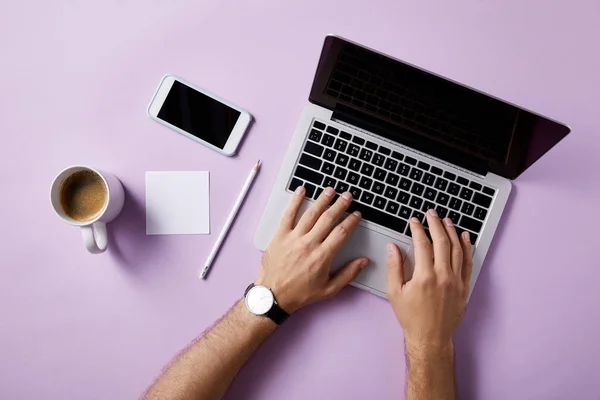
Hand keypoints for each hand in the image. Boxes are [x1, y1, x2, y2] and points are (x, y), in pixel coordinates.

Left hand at [256, 186, 369, 313]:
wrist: (273, 296)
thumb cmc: (300, 294)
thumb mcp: (329, 289)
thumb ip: (348, 274)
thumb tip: (364, 262)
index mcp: (322, 256)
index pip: (341, 232)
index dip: (352, 221)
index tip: (357, 214)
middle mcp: (309, 244)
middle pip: (328, 219)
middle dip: (340, 205)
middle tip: (347, 196)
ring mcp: (293, 238)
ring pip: (311, 213)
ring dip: (322, 200)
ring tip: (330, 190)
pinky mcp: (280, 236)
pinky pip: (288, 214)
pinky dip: (295, 201)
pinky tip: (301, 190)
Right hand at [386, 209, 472, 352]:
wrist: (430, 337)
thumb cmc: (411, 317)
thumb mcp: (394, 292)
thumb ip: (394, 267)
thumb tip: (392, 247)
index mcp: (424, 277)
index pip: (423, 244)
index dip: (418, 229)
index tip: (414, 220)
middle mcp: (443, 276)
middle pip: (442, 242)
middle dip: (435, 224)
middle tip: (431, 213)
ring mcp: (456, 281)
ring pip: (457, 249)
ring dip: (452, 231)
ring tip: (446, 220)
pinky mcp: (464, 287)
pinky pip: (468, 262)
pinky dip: (467, 247)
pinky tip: (464, 237)